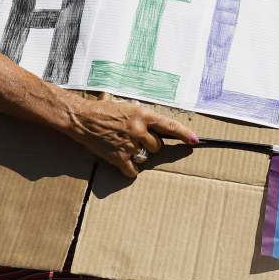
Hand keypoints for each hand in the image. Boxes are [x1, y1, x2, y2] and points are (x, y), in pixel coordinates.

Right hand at [68, 99, 197, 177]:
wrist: (83, 118)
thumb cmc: (106, 111)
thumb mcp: (130, 108)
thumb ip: (145, 119)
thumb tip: (160, 131)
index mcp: (143, 116)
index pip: (171, 126)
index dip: (185, 134)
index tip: (195, 140)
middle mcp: (139, 130)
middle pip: (157, 146)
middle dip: (150, 144)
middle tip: (136, 138)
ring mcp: (129, 145)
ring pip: (146, 157)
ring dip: (139, 155)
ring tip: (126, 146)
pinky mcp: (118, 157)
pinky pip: (132, 170)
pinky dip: (130, 169)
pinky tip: (125, 163)